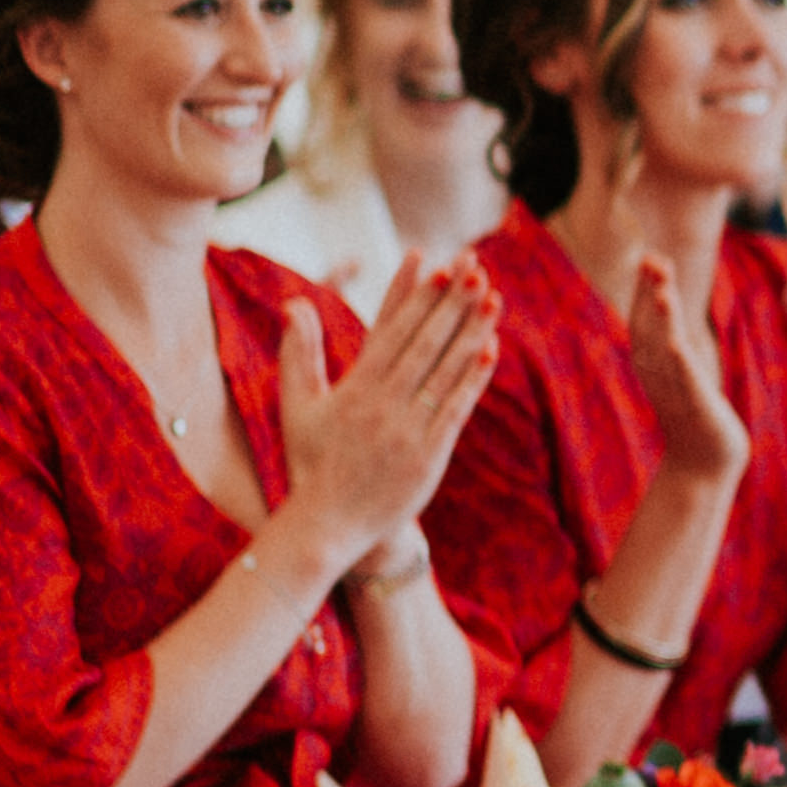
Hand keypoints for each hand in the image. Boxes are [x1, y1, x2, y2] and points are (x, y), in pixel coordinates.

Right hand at [282, 261, 498, 565]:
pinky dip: (474, 378)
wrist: (328, 525)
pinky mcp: (430, 453)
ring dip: (471, 330)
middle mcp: (383, 403)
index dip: (411, 294)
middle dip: (449, 301)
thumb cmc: (312, 462)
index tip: (430, 261)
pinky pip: (456, 408)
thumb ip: (299, 352)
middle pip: (423, 341)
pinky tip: (492, 349)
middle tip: (472, 265)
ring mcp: (408, 428)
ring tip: (492, 296)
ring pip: (445, 369)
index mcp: (353, 388)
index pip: (388, 329)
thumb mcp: (297, 405)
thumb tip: (295, 301)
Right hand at [621, 252, 747, 493]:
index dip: (644, 288)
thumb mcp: (678, 371)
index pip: (643, 319)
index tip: (650, 257)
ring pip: (666, 349)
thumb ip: (670, 339)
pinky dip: (680, 362)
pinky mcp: (697, 406)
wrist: (705, 462)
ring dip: (664, 321)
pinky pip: (686, 381)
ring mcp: (675, 390)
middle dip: (650, 292)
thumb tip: (665, 304)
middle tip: (654, 258)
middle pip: (650, 326)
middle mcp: (657, 373)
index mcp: (652, 363)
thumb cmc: (693, 412)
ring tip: (663, 291)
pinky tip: (677, 344)